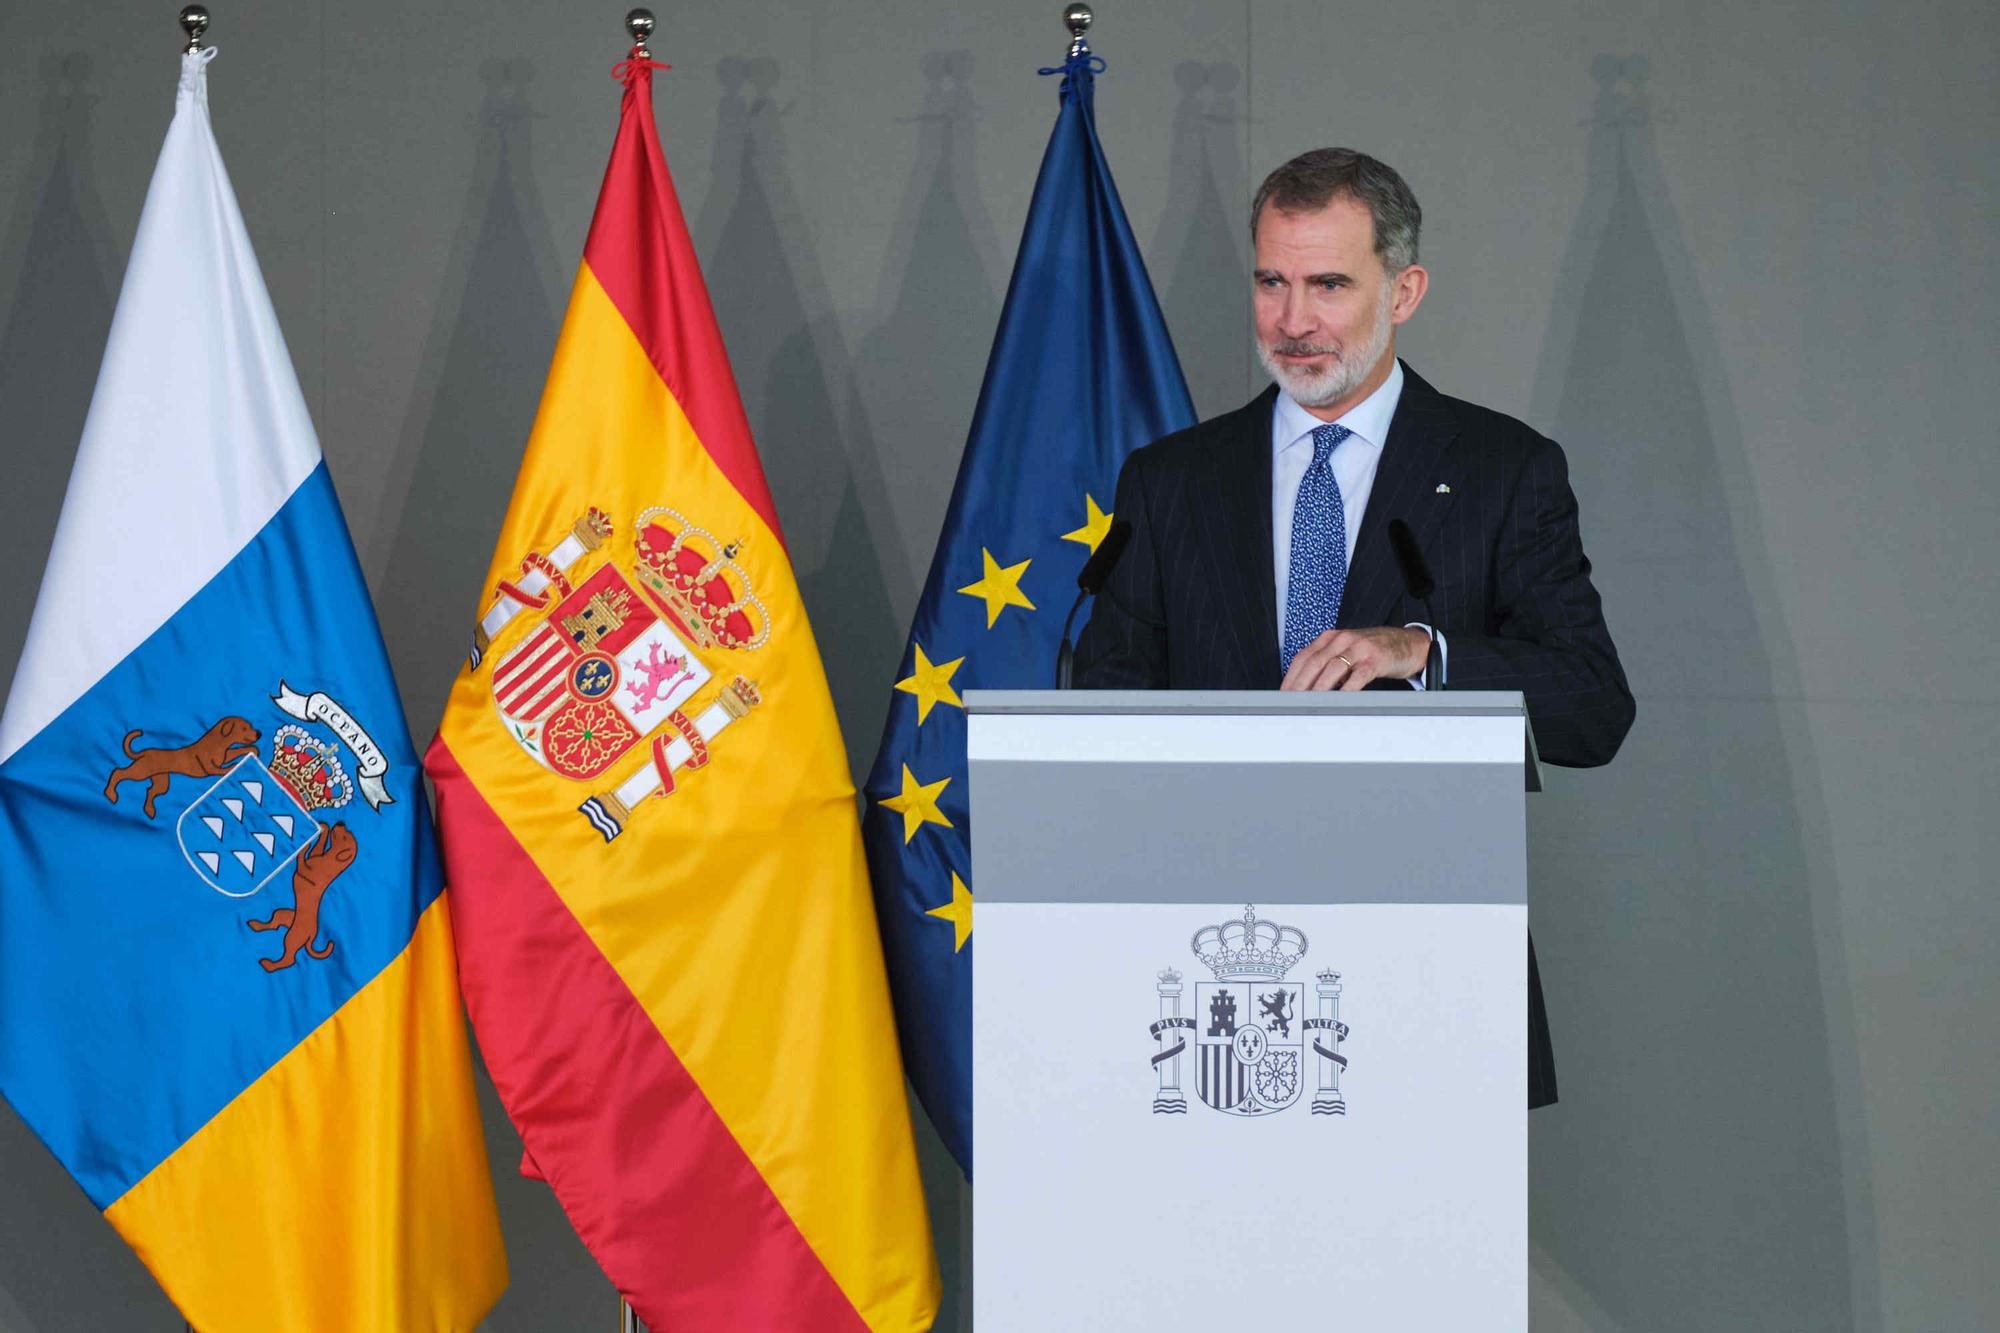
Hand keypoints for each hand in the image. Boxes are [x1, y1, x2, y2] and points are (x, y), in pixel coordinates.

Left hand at [1280, 626, 1430, 690]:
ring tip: (1309, 703)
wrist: (1409, 643)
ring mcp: (1359, 648)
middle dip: (1300, 684)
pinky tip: (1340, 700)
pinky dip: (1347, 689)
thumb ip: (1327, 664)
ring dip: (1318, 688)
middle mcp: (1342, 639)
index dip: (1291, 676)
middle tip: (1291, 702)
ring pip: (1332, 668)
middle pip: (1314, 662)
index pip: (1303, 657)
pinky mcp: (1375, 659)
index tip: (1283, 694)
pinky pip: (1358, 676)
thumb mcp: (1346, 651)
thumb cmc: (1374, 651)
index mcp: (1331, 638)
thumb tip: (1306, 688)